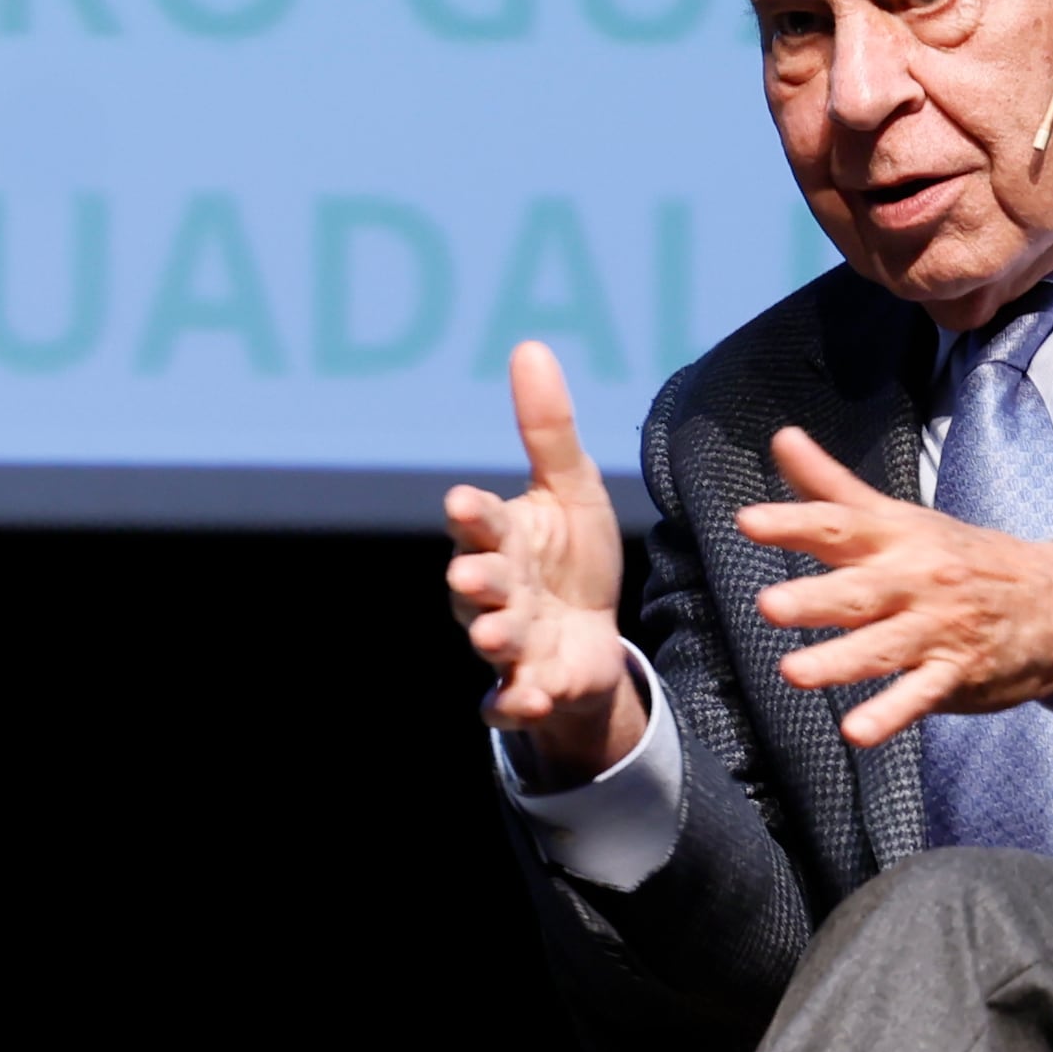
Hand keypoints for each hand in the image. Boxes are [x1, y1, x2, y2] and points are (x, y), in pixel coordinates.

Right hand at [445, 341, 641, 782]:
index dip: (472, 515)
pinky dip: (513, 705)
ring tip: (495, 636)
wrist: (590, 639)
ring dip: (491, 638)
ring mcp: (509, 642)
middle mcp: (497, 590)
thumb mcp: (572, 491)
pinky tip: (523, 703)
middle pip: (478, 583)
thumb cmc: (571, 558)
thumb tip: (528, 346)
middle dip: (475, 581)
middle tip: (471, 577)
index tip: (461, 502)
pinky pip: (510, 700)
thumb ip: (547, 430)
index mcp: (503, 539)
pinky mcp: (527, 687)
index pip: (481, 522)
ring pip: (491, 639)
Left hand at [739, 428, 1052, 749]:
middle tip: (770, 606)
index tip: (749, 522)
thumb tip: (782, 439)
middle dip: (816, 599)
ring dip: (839, 661)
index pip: (840, 526)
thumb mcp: (899, 517)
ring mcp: (935, 629)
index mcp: (896, 539)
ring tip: (795, 673)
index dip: (794, 523)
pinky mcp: (953, 673)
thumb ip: (831, 487)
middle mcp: (914, 581)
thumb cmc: (961, 556)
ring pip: (882, 647)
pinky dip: (890, 715)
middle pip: (859, 591)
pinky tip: (857, 731)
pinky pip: (918, 696)